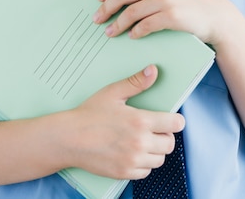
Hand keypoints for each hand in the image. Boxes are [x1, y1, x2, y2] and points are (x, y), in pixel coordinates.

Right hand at [68, 65, 184, 179]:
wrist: (69, 138)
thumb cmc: (89, 113)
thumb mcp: (113, 93)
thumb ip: (136, 82)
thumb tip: (153, 71)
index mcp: (140, 121)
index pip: (174, 124)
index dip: (176, 120)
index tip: (172, 119)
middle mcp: (139, 143)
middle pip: (169, 144)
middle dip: (166, 135)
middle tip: (155, 129)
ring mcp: (132, 160)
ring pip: (159, 159)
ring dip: (155, 150)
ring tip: (143, 140)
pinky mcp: (124, 173)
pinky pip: (145, 171)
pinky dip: (143, 163)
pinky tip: (133, 152)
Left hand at [93, 0, 230, 43]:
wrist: (216, 15)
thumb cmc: (190, 2)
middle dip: (106, 8)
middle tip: (98, 19)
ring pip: (131, 12)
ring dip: (117, 24)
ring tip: (110, 33)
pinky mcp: (172, 16)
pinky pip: (145, 25)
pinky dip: (135, 32)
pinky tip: (133, 36)